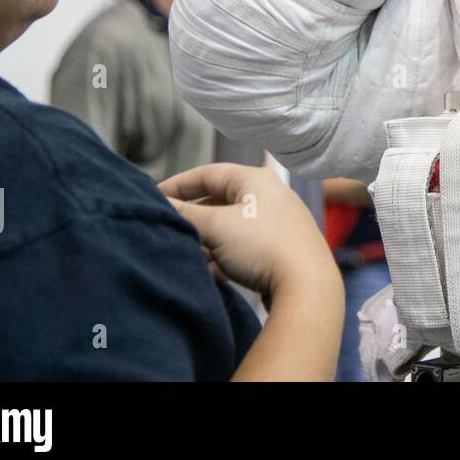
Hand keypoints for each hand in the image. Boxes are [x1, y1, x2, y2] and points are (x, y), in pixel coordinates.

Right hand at [160, 163, 337, 300]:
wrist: (307, 285)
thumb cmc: (263, 246)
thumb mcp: (216, 227)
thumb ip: (185, 214)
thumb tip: (160, 205)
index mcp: (256, 180)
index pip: (208, 173)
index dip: (178, 185)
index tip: (153, 196)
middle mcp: (270, 196)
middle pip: (219, 200)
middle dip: (193, 216)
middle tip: (169, 227)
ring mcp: (278, 223)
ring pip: (230, 227)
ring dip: (207, 239)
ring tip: (186, 253)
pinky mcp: (281, 249)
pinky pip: (244, 247)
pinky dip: (224, 255)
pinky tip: (209, 271)